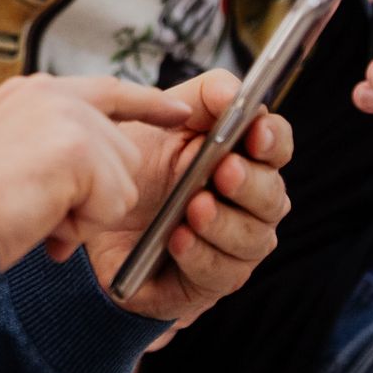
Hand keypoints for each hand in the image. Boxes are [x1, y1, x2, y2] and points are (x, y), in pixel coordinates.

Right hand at [0, 74, 191, 270]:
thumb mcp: (11, 165)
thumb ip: (56, 161)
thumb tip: (101, 193)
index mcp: (30, 94)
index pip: (108, 91)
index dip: (148, 103)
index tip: (181, 110)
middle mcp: (50, 93)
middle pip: (123, 154)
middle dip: (95, 200)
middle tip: (43, 215)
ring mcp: (66, 115)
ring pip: (123, 183)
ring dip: (85, 216)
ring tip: (34, 213)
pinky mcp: (79, 145)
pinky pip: (114, 204)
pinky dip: (83, 227)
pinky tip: (42, 218)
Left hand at [82, 70, 293, 338]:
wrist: (96, 214)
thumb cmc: (140, 163)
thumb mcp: (165, 119)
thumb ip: (203, 96)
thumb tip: (233, 92)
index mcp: (244, 157)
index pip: (276, 145)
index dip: (273, 139)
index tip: (256, 133)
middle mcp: (250, 204)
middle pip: (272, 196)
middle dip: (250, 184)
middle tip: (223, 171)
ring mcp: (234, 245)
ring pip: (252, 239)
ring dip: (224, 222)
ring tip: (195, 207)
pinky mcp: (210, 281)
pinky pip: (219, 273)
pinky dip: (200, 255)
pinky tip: (178, 240)